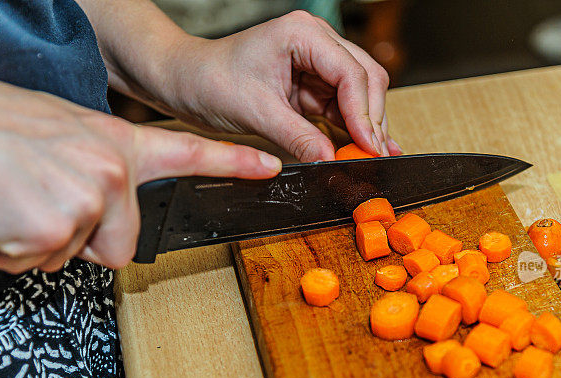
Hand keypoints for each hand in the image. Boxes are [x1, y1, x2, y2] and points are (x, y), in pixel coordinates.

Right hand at [0, 68, 281, 273]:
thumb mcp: (61, 134)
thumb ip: (98, 168)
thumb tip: (106, 207)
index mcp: (116, 142)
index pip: (191, 153)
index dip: (235, 163)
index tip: (272, 168)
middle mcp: (112, 169)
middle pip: (122, 246)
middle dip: (83, 241)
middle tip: (40, 201)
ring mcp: (88, 199)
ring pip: (76, 257)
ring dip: (39, 242)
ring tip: (13, 198)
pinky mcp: (56, 229)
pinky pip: (37, 266)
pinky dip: (8, 251)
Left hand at [158, 11, 401, 161]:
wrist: (185, 81)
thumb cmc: (210, 80)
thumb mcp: (256, 113)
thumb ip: (298, 137)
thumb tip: (331, 160)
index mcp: (303, 34)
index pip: (350, 73)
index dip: (364, 113)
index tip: (369, 146)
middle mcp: (317, 43)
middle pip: (366, 79)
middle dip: (372, 119)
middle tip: (374, 156)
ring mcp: (317, 64)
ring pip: (360, 95)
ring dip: (366, 126)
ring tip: (374, 158)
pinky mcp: (312, 86)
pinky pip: (342, 108)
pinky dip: (353, 130)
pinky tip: (364, 149)